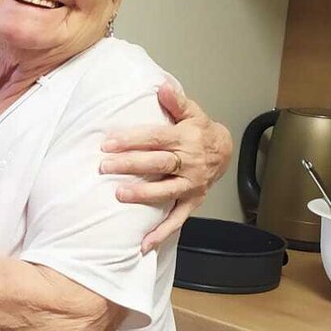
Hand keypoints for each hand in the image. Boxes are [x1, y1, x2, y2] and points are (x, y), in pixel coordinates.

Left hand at [100, 82, 233, 251]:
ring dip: (143, 194)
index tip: (107, 142)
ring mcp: (191, 185)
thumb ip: (176, 102)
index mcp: (186, 139)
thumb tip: (163, 86)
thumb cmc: (200, 130)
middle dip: (130, 165)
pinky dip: (160, 233)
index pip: (155, 138)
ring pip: (166, 191)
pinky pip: (176, 220)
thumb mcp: (192, 112)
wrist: (225, 151)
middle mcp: (190, 163)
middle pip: (157, 163)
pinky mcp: (192, 202)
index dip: (131, 139)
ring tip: (119, 195)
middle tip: (104, 167)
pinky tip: (143, 243)